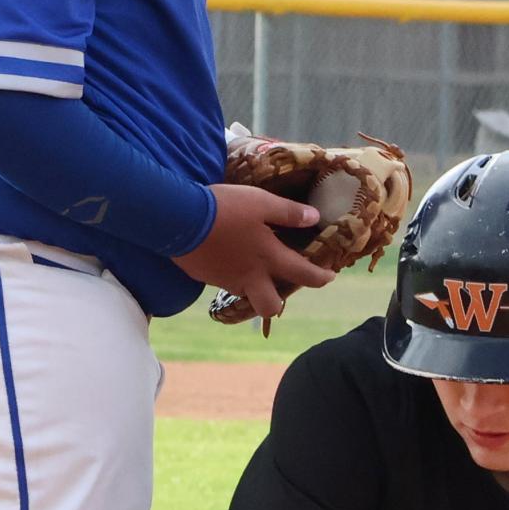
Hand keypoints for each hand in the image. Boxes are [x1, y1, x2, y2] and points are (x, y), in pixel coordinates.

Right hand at [174, 184, 334, 322]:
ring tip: (255, 271)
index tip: (330, 276)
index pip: (303, 274)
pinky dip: (234, 278)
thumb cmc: (224, 208)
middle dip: (279, 302)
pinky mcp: (207, 277)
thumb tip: (314, 218)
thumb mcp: (261, 202)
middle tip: (281, 285)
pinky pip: (226, 285)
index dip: (320, 277)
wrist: (179, 218)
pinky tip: (230, 261)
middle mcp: (250, 276)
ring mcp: (226, 280)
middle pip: (271, 307)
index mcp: (268, 257)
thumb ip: (289, 212)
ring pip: (247, 296)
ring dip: (255, 288)